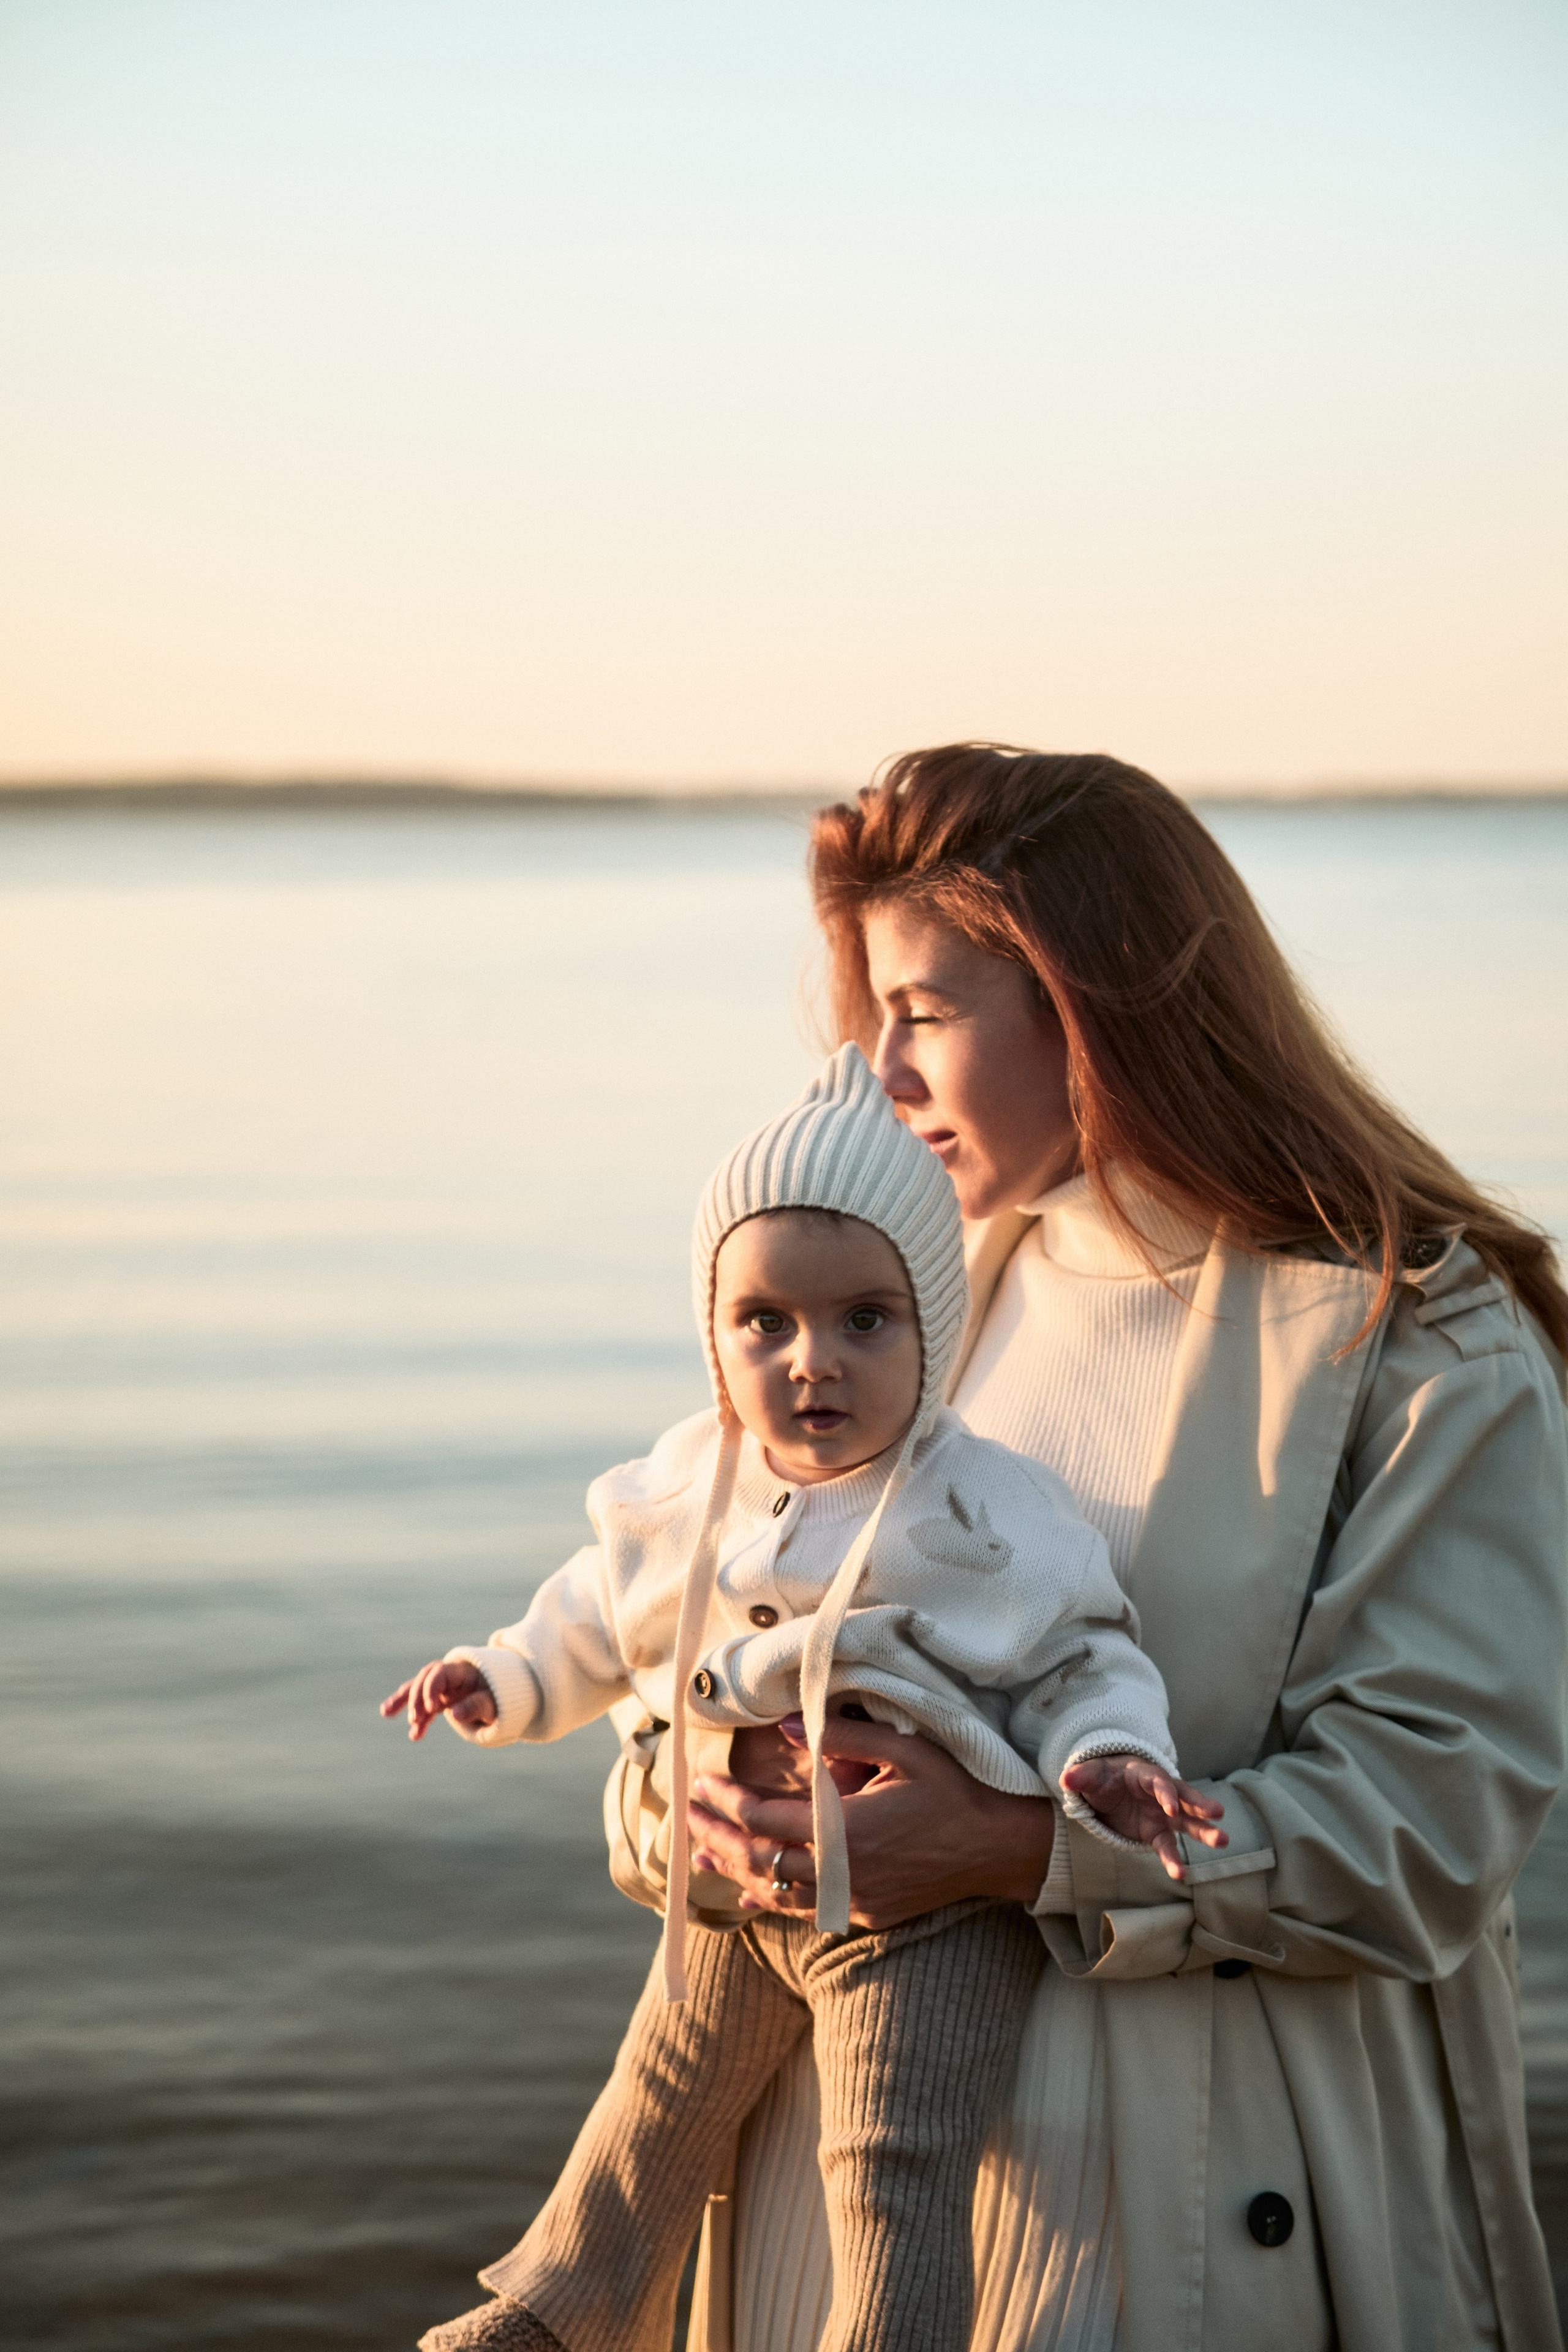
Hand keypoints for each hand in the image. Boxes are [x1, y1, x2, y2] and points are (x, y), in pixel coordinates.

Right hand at [379, 1658, 495, 1741]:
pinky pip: (425, 1707)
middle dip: (416, 1697)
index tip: (431, 1709)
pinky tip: (414, 1735)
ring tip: (385, 1712)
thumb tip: (454, 1714)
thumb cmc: (503, 1696)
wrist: (507, 1696)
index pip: (440, 1673)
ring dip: (404, 1701)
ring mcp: (444, 1688)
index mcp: (463, 1670)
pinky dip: (418, 1720)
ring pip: (418, 1689)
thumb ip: (476, 1706)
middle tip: (413, 1719)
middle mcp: (450, 1676)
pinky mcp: (442, 1701)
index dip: (431, 1688)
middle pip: (425, 1679)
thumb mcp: (495, 1702)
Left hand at [689, 1713, 1055, 1928]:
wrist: (996, 1847)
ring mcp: (853, 1899)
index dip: (727, 1802)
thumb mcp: (905, 1750)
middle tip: (685, 1819)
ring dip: (735, 1872)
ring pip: (776, 1891)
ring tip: (699, 1858)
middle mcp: (842, 1870)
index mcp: (846, 1828)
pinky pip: (806, 1911)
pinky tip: (750, 1896)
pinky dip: (773, 1902)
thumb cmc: (954, 1790)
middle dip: (717, 1836)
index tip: (700, 1785)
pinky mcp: (866, 1914)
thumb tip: (790, 1729)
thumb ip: (844, 1739)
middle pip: (760, 1857)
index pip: (766, 1817)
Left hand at [1060, 1754, 1226, 1881]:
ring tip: (1223, 1841)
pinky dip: (1173, 1860)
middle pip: (1183, 1798)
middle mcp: (1160, 1794)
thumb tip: (1066, 1779)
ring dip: (1204, 1831)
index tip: (1170, 1806)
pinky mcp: (1157, 1832)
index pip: (1158, 1781)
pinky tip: (1181, 1875)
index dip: (1165, 1792)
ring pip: (1186, 1822)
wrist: (1107, 1789)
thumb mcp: (1091, 1774)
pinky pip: (1167, 1847)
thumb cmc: (1104, 1777)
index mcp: (1145, 1775)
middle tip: (1218, 1813)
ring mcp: (1162, 1814)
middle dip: (1199, 1805)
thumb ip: (1081, 1776)